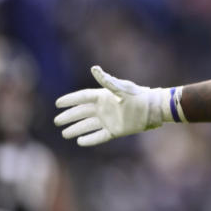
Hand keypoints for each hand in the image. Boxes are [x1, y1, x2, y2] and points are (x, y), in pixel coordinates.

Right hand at [55, 66, 175, 146]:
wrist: (153, 109)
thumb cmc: (138, 95)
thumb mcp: (121, 88)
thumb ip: (107, 81)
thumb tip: (94, 68)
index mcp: (103, 96)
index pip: (82, 97)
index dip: (70, 100)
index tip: (58, 103)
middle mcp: (104, 108)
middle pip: (82, 113)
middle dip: (69, 117)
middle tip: (57, 121)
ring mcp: (109, 120)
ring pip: (88, 126)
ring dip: (76, 129)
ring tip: (64, 134)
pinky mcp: (115, 131)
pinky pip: (99, 136)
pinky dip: (90, 139)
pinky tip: (80, 142)